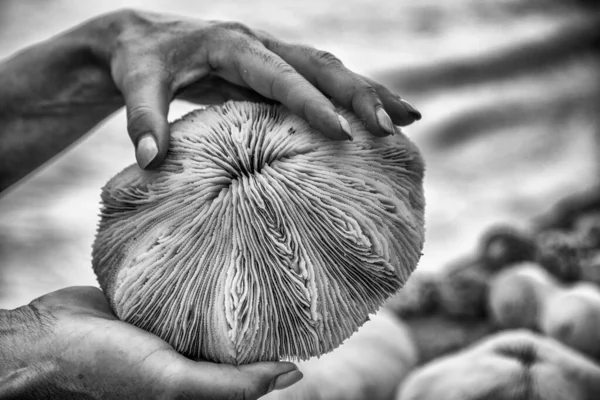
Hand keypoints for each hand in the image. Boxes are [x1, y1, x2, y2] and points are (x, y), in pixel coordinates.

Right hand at [0, 286, 301, 398]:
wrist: (47, 337)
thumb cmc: (105, 369)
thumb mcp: (172, 384)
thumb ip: (229, 385)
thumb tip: (288, 375)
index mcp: (197, 384)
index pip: (251, 370)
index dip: (279, 350)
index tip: (307, 321)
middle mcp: (189, 356)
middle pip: (236, 337)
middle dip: (261, 315)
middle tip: (292, 283)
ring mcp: (172, 328)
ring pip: (214, 309)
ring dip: (233, 291)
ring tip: (265, 264)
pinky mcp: (155, 302)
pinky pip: (188, 289)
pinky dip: (204, 276)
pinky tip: (222, 254)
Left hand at [89, 9, 420, 168]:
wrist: (141, 38)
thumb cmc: (139, 60)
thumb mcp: (135, 83)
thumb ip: (142, 118)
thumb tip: (149, 160)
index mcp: (232, 45)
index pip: (279, 75)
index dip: (311, 103)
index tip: (342, 133)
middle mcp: (260, 45)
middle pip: (321, 66)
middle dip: (359, 95)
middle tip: (394, 128)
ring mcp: (271, 56)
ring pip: (330, 71)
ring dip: (368, 94)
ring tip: (408, 121)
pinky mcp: (274, 71)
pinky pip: (320, 83)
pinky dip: (351, 100)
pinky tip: (374, 120)